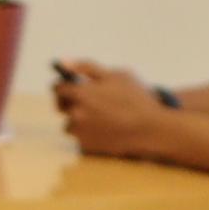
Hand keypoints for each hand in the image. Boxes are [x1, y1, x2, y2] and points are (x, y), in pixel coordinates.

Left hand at [54, 61, 172, 158]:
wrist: (150, 129)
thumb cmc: (135, 98)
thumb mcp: (115, 75)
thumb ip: (86, 67)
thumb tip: (63, 62)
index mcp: (80, 93)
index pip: (57, 88)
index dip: (64, 85)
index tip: (70, 86)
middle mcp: (75, 113)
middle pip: (60, 106)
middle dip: (69, 102)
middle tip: (86, 101)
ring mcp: (80, 132)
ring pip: (70, 124)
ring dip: (80, 120)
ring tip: (101, 118)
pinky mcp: (87, 147)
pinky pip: (82, 138)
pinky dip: (90, 134)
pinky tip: (106, 130)